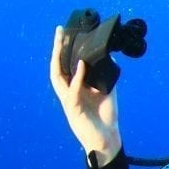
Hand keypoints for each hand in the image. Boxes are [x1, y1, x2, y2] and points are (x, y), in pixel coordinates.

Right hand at [49, 26, 122, 165]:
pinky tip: (81, 65)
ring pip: (58, 77)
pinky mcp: (73, 109)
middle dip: (57, 48)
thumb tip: (112, 58)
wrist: (107, 138)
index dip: (63, 50)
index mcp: (74, 87)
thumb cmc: (105, 116)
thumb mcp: (107, 92)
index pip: (65, 65)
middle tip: (60, 31)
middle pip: (57, 66)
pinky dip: (78, 77)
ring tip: (64, 42)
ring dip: (60, 59)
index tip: (65, 32)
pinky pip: (73, 90)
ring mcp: (68, 100)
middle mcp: (67, 91)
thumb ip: (106, 76)